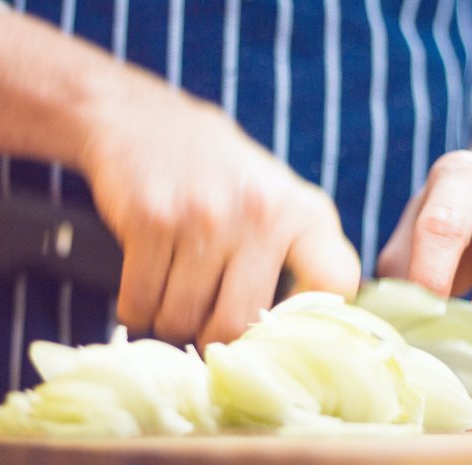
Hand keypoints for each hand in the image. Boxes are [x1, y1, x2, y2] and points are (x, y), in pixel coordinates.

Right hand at [78, 83, 359, 345]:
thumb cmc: (218, 176)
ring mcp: (207, 215)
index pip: (335, 281)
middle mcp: (263, 212)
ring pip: (182, 318)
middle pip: (238, 322)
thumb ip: (294, 256)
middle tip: (199, 330)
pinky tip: (143, 291)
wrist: (140, 119)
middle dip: (212, 339)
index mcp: (305, 211)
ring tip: (169, 302)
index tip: (276, 330)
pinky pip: (140, 302)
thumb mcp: (276, 200)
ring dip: (169, 324)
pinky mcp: (152, 219)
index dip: (309, 321)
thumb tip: (298, 339)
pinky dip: (136, 310)